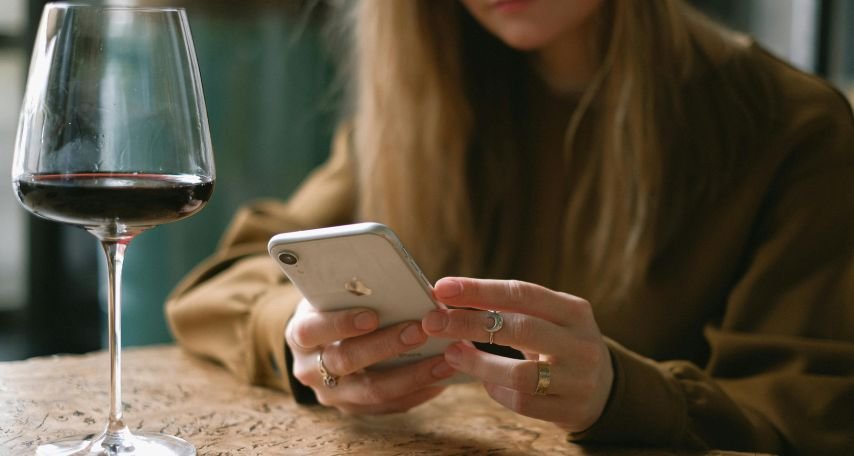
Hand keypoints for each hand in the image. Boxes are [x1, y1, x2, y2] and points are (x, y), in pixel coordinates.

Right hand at [286, 298, 455, 413]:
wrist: (323, 340)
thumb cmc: (336, 307)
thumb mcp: (334, 295)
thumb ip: (355, 291)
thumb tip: (400, 284)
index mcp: (300, 334)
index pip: (313, 329)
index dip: (341, 323)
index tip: (372, 315)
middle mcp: (309, 368)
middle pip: (346, 361)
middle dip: (386, 346)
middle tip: (419, 331)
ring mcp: (331, 393)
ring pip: (372, 391)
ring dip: (411, 375)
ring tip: (444, 360)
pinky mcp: (353, 409)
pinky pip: (388, 406)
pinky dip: (416, 393)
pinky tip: (440, 380)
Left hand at [422, 277, 612, 431]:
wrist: (605, 388)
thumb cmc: (560, 344)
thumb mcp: (550, 318)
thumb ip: (510, 309)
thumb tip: (449, 297)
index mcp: (574, 310)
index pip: (522, 293)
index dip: (480, 289)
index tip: (442, 287)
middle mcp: (581, 342)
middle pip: (519, 328)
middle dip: (469, 323)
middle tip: (432, 321)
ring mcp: (579, 379)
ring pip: (520, 372)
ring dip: (479, 363)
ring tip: (451, 353)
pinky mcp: (570, 409)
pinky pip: (523, 402)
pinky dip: (497, 390)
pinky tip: (483, 381)